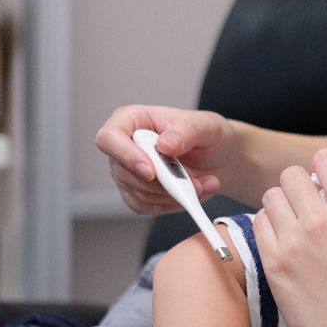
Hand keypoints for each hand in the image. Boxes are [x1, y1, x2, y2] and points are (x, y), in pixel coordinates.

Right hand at [94, 105, 235, 214]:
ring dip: (173, 195)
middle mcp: (124, 146)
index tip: (151, 172)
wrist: (218, 157)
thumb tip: (164, 145)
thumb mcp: (207, 126)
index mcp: (132, 120)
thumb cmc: (207, 134)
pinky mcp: (137, 193)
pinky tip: (192, 194)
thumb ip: (187, 131)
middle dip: (162, 183)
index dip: (126, 156)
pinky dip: (172, 205)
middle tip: (196, 184)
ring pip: (138, 193)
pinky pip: (147, 207)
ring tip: (203, 186)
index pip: (109, 138)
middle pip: (124, 173)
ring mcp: (128, 171)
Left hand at [252, 148, 326, 326]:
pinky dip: (270, 229)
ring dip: (281, 207)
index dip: (323, 171)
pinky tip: (283, 245)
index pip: (325, 159)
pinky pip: (259, 223)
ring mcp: (293, 241)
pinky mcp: (273, 262)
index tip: (325, 186)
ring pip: (271, 196)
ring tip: (293, 228)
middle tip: (306, 209)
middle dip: (299, 188)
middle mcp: (321, 220)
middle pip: (292, 174)